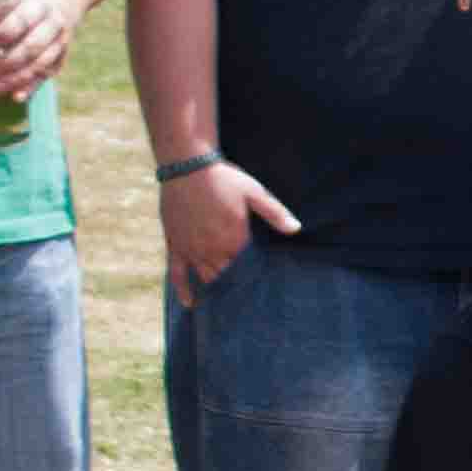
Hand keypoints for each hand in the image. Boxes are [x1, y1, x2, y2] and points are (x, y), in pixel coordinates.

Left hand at [0, 0, 83, 100]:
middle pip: (34, 46)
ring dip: (18, 78)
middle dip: (9, 61)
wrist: (65, 0)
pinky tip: (16, 96)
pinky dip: (32, 87)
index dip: (5, 33)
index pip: (23, 20)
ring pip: (41, 64)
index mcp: (39, 5)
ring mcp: (60, 43)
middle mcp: (53, 25)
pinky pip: (47, 75)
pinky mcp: (61, 57)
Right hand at [158, 161, 300, 306]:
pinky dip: (184, 291)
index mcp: (234, 238)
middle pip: (228, 278)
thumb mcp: (255, 192)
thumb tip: (296, 229)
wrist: (187, 165)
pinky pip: (177, 274)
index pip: (248, 268)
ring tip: (229, 305)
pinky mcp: (175, 245)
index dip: (256, 277)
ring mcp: (192, 249)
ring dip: (217, 291)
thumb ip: (275, 213)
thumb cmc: (224, 177)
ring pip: (206, 278)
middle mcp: (212, 249)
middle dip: (238, 288)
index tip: (265, 287)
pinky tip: (192, 304)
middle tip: (249, 300)